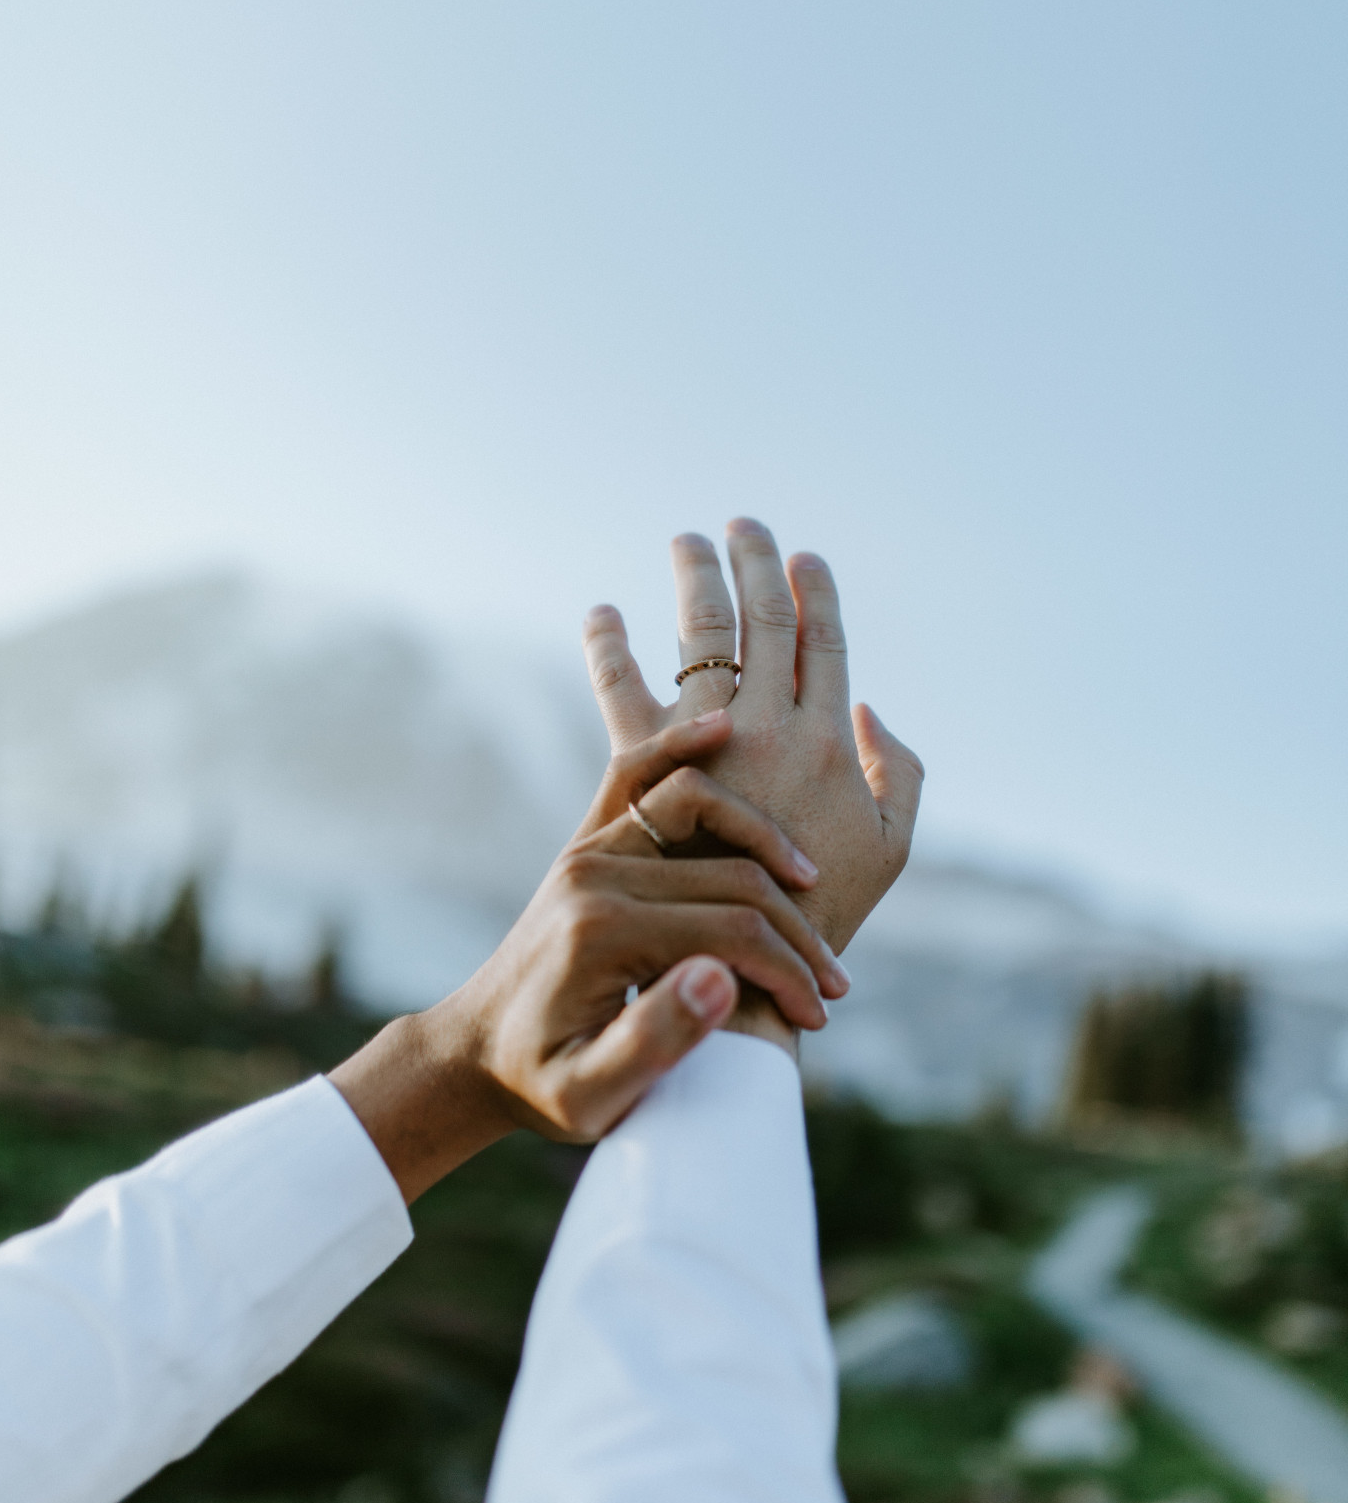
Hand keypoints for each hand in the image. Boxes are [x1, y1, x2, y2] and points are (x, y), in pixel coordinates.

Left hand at [330, 715, 843, 1193]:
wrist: (476, 1054)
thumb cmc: (541, 1085)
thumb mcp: (589, 1095)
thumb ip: (653, 1043)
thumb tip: (722, 979)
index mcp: (602, 933)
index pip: (731, 932)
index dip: (789, 973)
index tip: (818, 1015)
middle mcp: (594, 874)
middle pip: (731, 875)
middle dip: (796, 930)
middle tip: (834, 984)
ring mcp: (590, 849)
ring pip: (701, 806)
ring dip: (765, 840)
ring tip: (812, 884)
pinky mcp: (592, 842)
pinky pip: (643, 775)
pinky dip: (684, 746)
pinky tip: (726, 731)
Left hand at [582, 518, 923, 954]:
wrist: (740, 977)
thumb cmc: (825, 920)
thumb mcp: (894, 852)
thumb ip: (902, 776)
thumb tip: (870, 708)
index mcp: (828, 744)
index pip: (826, 644)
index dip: (818, 594)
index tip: (806, 557)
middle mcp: (769, 729)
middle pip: (764, 621)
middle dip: (756, 564)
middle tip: (744, 526)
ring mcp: (706, 742)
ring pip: (701, 635)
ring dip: (697, 579)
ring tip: (687, 541)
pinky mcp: (645, 768)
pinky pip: (619, 689)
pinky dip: (608, 645)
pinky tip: (600, 612)